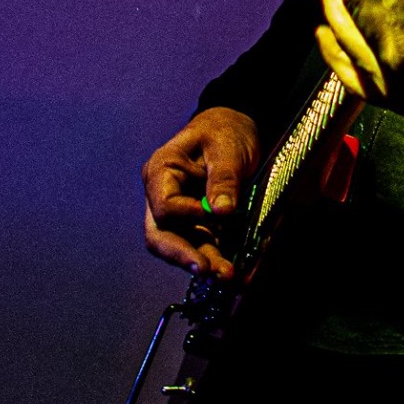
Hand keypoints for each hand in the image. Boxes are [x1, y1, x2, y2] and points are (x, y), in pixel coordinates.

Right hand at [141, 107, 260, 279]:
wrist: (235, 128)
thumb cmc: (224, 131)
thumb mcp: (226, 148)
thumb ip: (223, 178)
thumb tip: (221, 210)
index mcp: (162, 172)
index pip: (164, 206)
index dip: (187, 215)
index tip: (215, 215)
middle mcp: (164, 196)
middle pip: (162, 236)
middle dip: (185, 256)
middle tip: (208, 269)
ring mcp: (181, 214)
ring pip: (184, 246)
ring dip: (206, 262)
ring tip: (229, 275)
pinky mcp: (199, 224)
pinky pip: (206, 245)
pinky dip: (221, 256)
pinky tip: (241, 269)